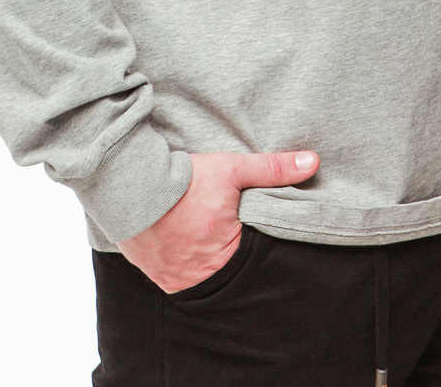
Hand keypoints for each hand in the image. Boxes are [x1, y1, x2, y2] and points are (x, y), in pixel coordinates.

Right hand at [116, 148, 319, 292]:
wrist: (127, 185)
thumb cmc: (183, 179)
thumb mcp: (232, 168)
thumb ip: (273, 169)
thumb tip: (313, 162)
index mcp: (224, 249)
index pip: (254, 259)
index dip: (254, 246)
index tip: (252, 233)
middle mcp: (200, 273)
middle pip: (226, 272)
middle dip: (229, 257)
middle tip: (225, 238)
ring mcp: (175, 278)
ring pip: (201, 276)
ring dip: (204, 262)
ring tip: (203, 240)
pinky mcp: (155, 275)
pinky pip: (176, 277)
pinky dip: (182, 264)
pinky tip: (182, 245)